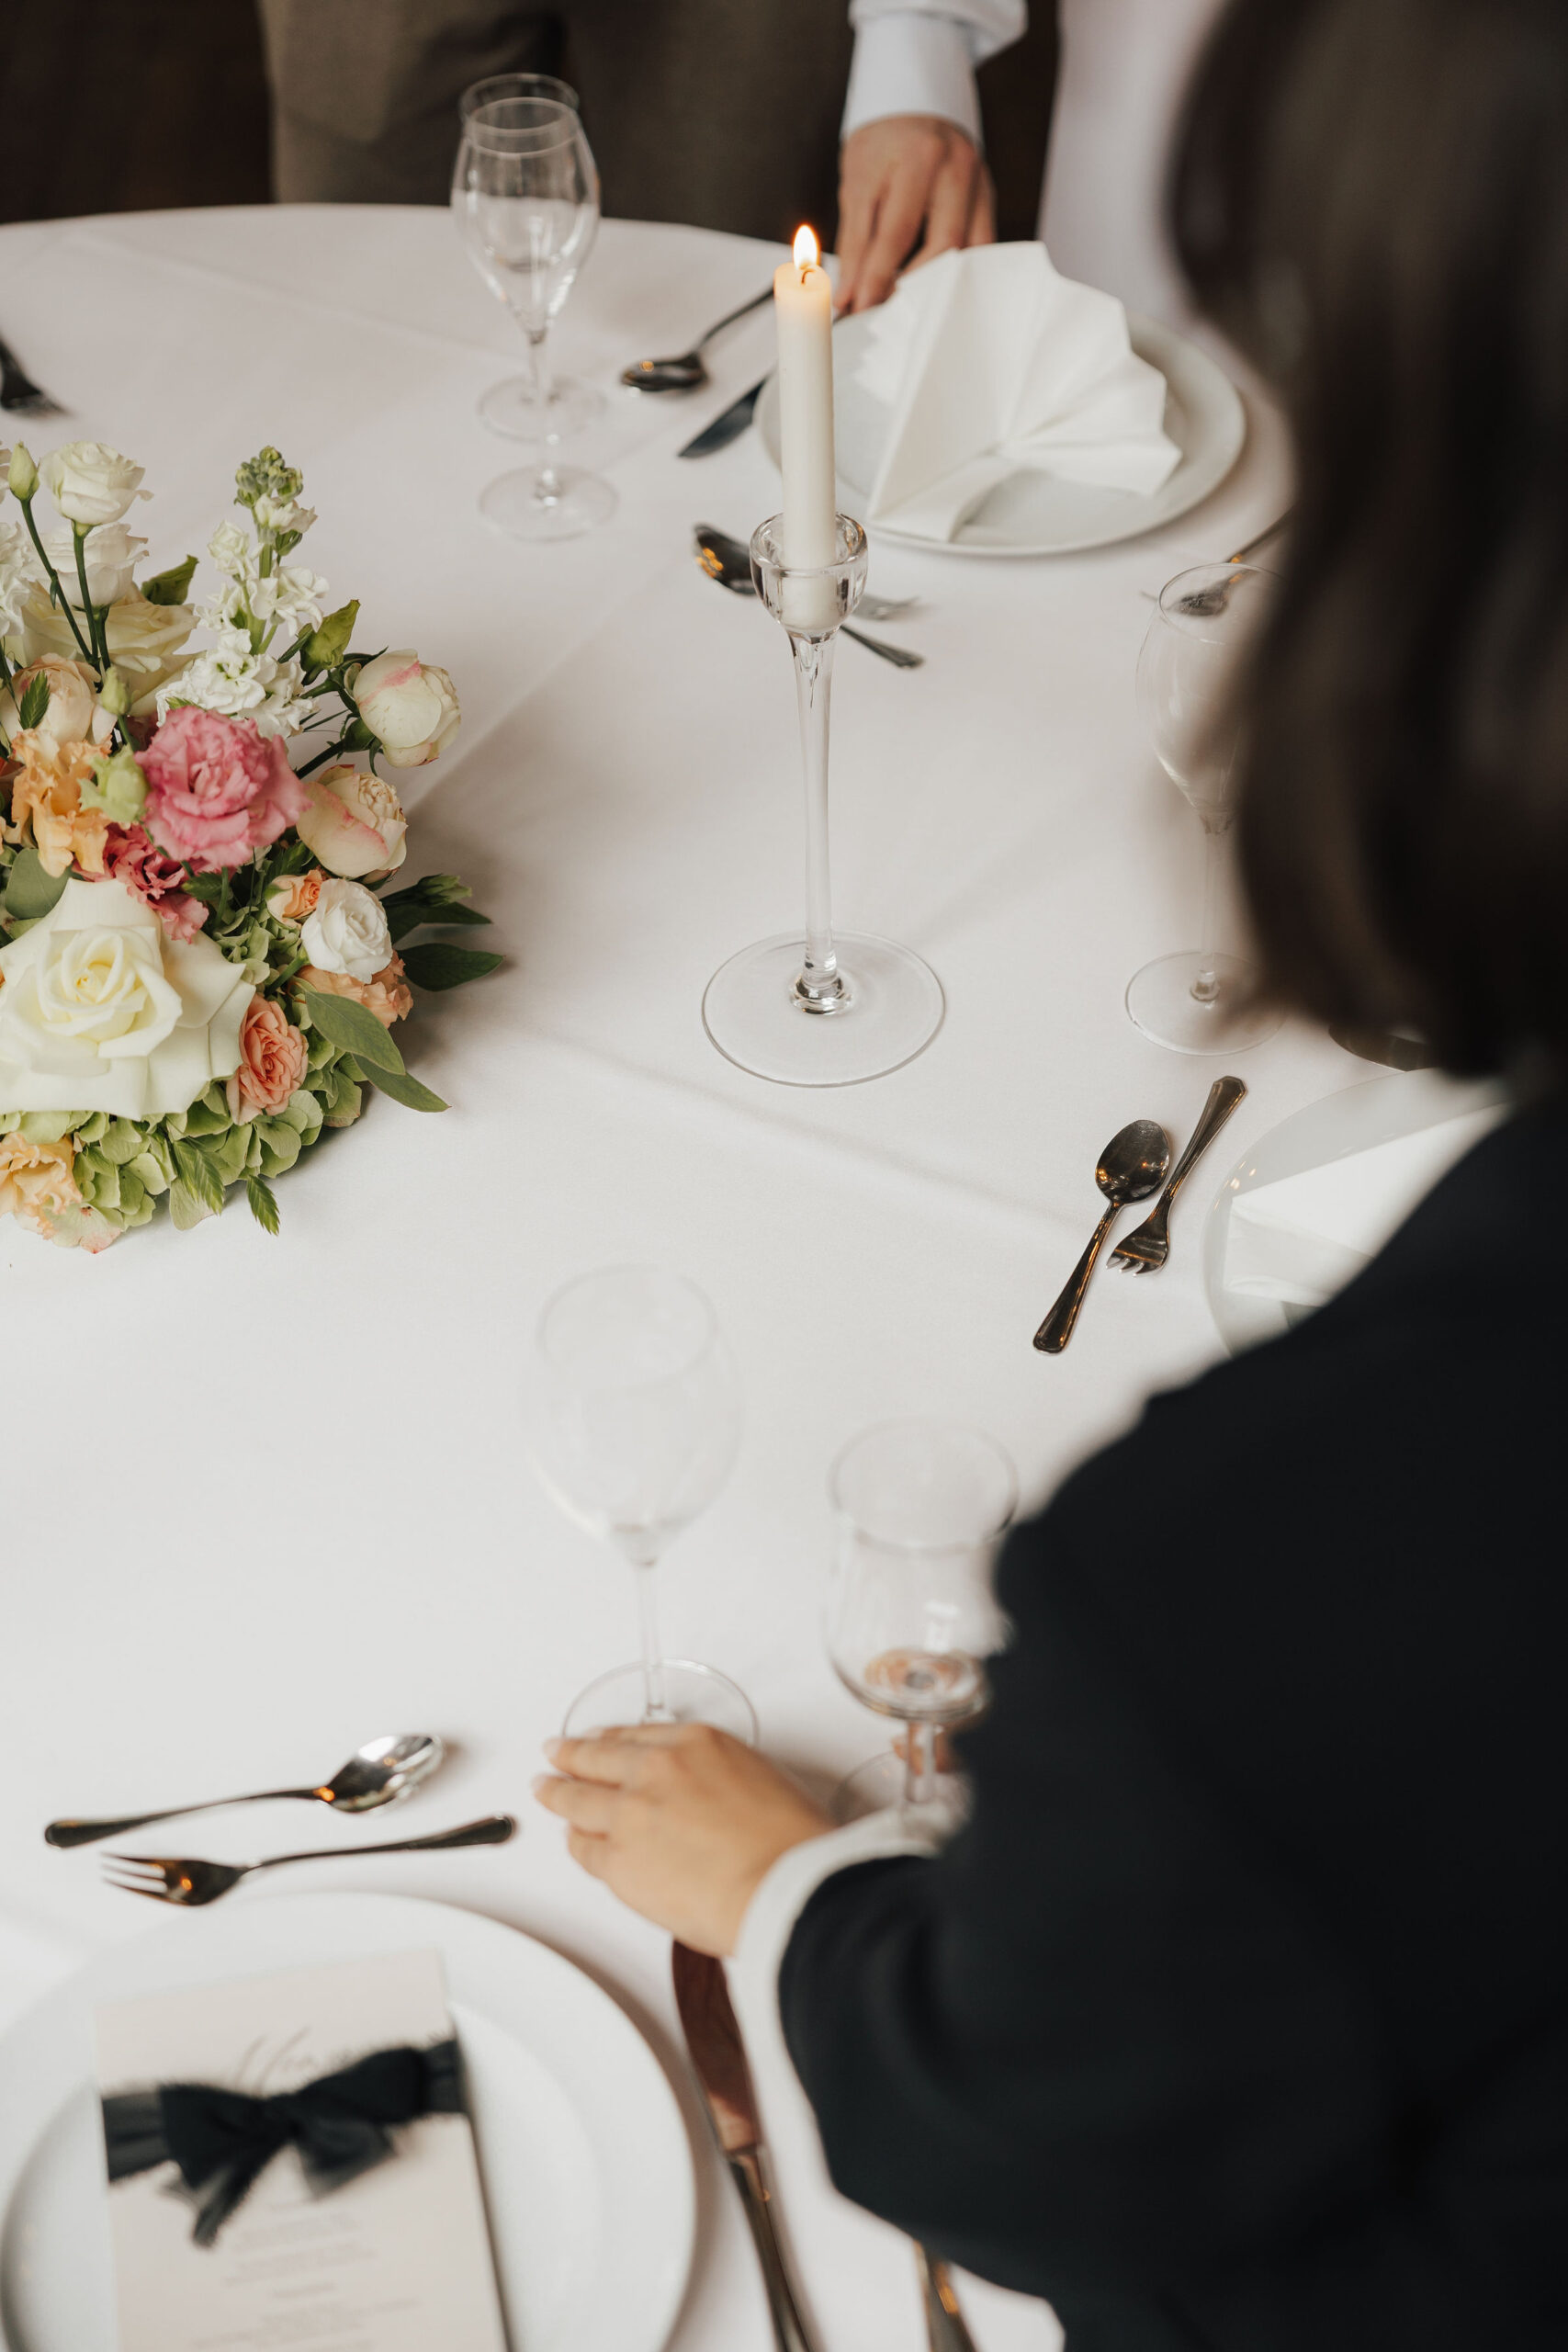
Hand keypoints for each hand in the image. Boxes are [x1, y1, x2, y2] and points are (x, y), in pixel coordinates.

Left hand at [534, 1724, 831, 1956]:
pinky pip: (584, 1848)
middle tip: (556, 1752)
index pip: (638, 1734)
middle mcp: (656, 1769)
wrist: (782, 1886)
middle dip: (571, 1754)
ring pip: (577, 1798)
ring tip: (545, 1789)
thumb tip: (696, 1794)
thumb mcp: (759, 1778)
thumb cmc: (787, 1842)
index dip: (613, 1738)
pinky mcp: (617, 1860)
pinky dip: (576, 1842)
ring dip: (557, 1792)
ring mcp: (631, 1814)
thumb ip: (714, 1777)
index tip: (602, 1739)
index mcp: (696, 1742)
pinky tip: (574, 1838)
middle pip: (597, 1756)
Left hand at [837, 115, 996, 314]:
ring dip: (941, 287)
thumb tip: (848, 294)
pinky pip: (981, 247)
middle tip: (885, 315)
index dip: (877, 277)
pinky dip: (960, 274)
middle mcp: (957, 168)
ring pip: (971, 253)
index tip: (859, 309)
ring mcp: (980, 184)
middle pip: (944, 247)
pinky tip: (938, 293)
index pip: (897, 233)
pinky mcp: (989, 200)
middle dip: (913, 288)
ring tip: (910, 311)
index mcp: (919, 158)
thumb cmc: (883, 145)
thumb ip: (855, 240)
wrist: (915, 107)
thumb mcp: (858, 182)